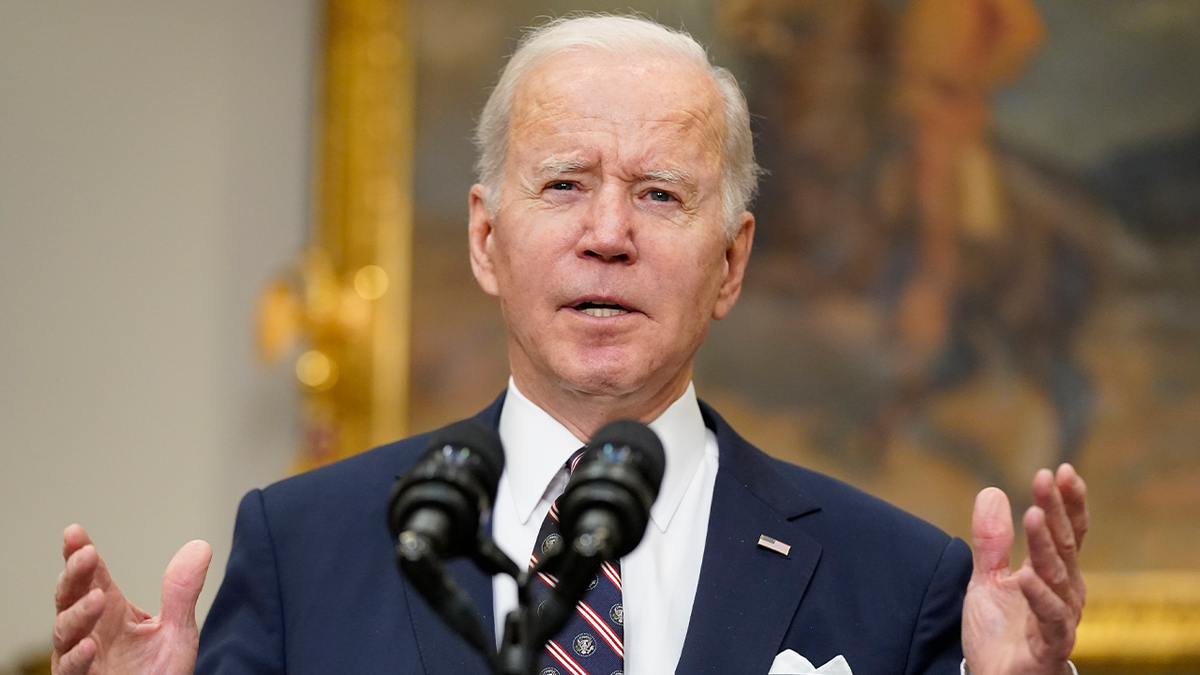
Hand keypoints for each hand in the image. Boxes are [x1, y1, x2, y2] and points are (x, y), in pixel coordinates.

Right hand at [51, 524, 211, 674]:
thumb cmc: (158, 674)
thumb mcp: (177, 630)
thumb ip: (181, 592)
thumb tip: (200, 545)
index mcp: (111, 611)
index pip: (92, 576)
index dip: (80, 554)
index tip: (75, 531)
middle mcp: (89, 631)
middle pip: (71, 596)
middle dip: (75, 574)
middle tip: (85, 554)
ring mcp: (81, 658)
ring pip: (65, 631)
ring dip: (79, 613)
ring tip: (99, 597)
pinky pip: (71, 670)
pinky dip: (78, 657)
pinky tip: (91, 644)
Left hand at [962, 464, 1087, 674]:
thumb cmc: (1000, 632)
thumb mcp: (987, 579)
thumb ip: (991, 541)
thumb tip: (992, 492)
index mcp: (1053, 573)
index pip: (1065, 531)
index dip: (1066, 501)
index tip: (1059, 469)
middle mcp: (1064, 591)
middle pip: (1063, 544)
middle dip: (1057, 509)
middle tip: (1047, 476)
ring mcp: (1060, 616)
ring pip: (1057, 575)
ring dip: (1046, 545)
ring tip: (1035, 514)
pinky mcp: (1050, 643)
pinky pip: (1050, 618)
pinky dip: (1040, 596)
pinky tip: (1027, 576)